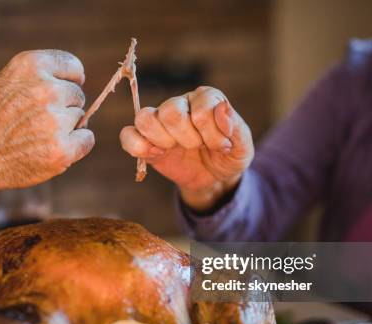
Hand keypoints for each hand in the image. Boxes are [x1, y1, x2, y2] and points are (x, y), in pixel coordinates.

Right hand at [0, 50, 93, 193]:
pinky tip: (54, 149)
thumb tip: (78, 88)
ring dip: (66, 128)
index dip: (70, 81)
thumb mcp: (7, 81)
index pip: (73, 66)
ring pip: (80, 119)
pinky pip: (87, 140)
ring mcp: (55, 120)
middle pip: (77, 96)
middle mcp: (46, 89)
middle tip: (37, 122)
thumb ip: (40, 79)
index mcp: (31, 65)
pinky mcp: (62, 149)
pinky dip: (77, 145)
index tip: (62, 92)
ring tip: (37, 137)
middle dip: (64, 107)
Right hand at [119, 86, 252, 210]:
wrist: (214, 178)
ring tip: (175, 149)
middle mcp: (180, 104)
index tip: (223, 146)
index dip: (212, 132)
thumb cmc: (229, 156)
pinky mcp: (146, 140)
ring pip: (145, 118)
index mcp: (205, 98)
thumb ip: (236, 127)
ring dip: (163, 141)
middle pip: (170, 112)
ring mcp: (160, 122)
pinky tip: (157, 155)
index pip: (201, 107)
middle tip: (197, 147)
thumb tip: (221, 109)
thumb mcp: (243, 147)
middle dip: (188, 138)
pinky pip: (127, 135)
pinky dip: (139, 147)